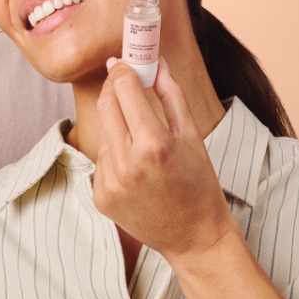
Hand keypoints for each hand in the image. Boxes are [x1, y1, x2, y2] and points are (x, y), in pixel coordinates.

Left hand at [90, 58, 236, 261]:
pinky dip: (115, 155)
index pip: (124, 89)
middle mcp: (127, 163)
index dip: (123, 70)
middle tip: (122, 79)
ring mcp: (109, 182)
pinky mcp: (99, 196)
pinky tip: (137, 170)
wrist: (193, 237)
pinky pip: (101, 161)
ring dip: (118, 126)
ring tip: (144, 141)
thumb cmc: (199, 184)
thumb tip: (155, 62)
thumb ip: (171, 95)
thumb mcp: (192, 136)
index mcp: (154, 145)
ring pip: (104, 134)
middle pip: (107, 105)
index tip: (124, 61)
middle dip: (114, 87)